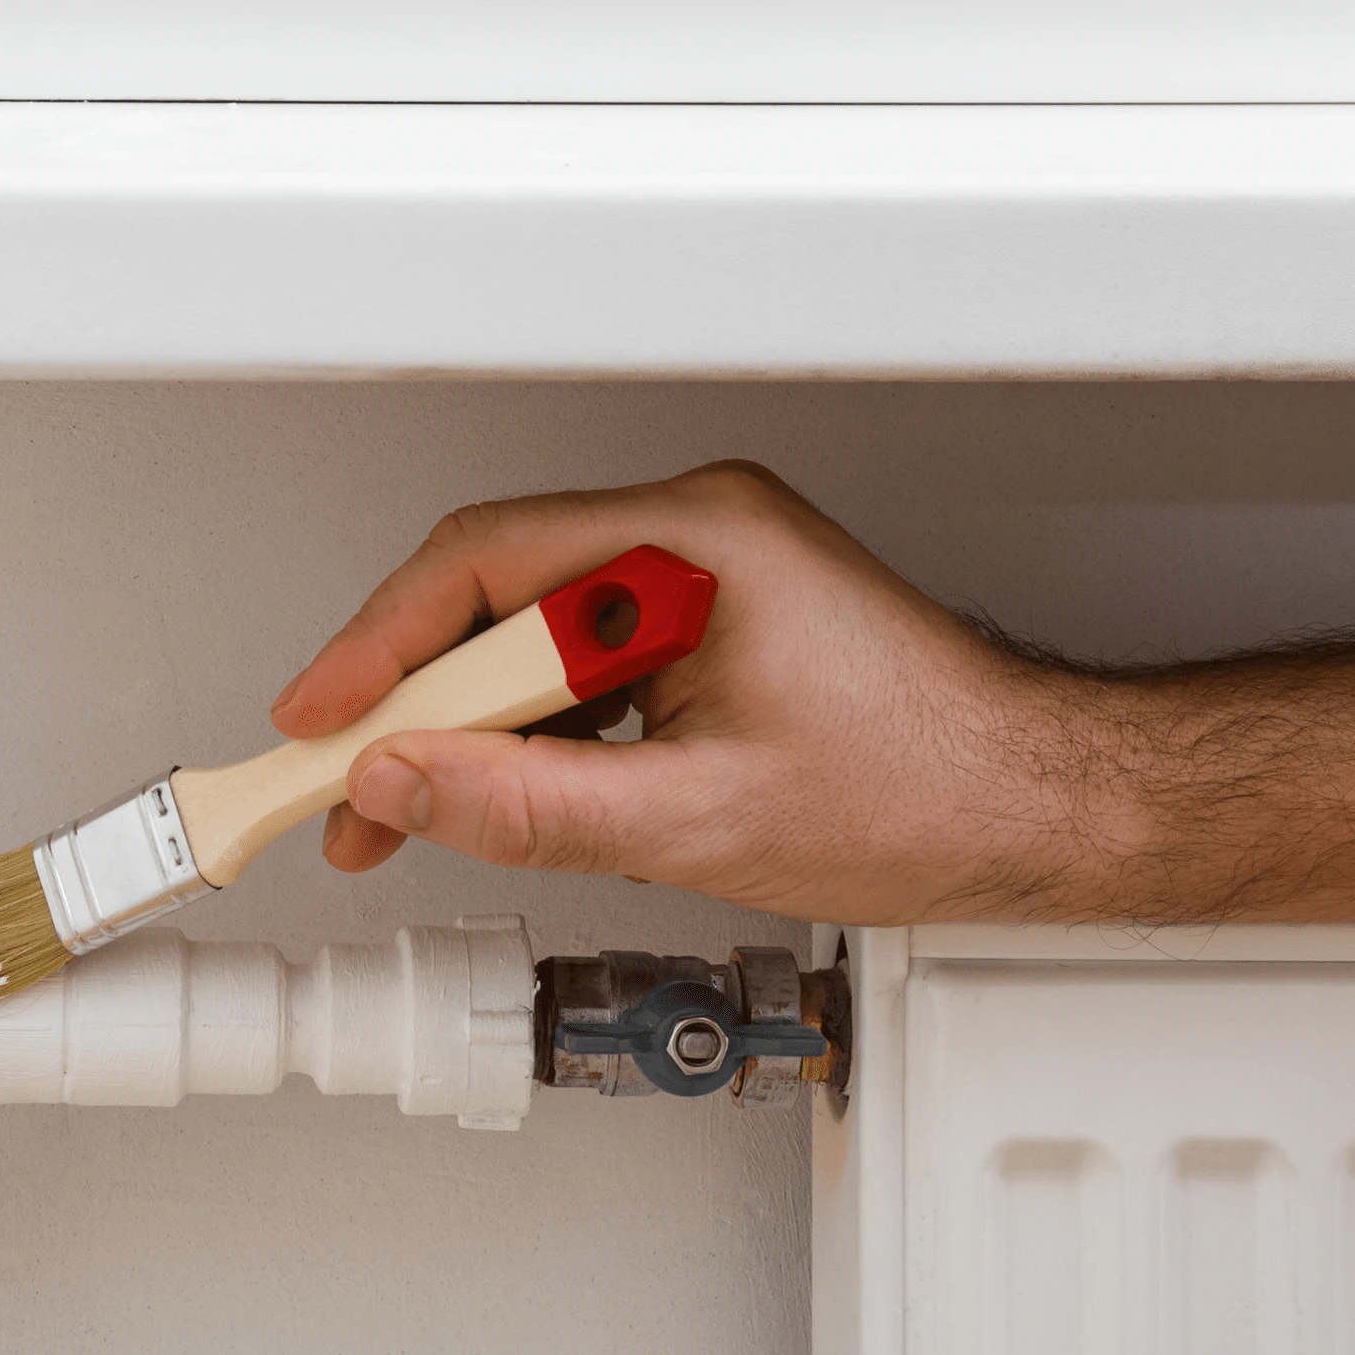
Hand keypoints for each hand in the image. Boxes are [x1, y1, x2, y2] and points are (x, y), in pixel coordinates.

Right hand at [268, 462, 1124, 924]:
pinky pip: (581, 661)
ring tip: (415, 814)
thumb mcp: (696, 821)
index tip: (313, 721)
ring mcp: (701, 574)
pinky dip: (530, 731)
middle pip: (492, 596)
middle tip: (345, 792)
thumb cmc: (926, 791)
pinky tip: (506, 793)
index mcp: (692, 543)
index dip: (376, 649)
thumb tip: (403, 785)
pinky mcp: (710, 620)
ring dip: (467, 727)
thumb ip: (530, 806)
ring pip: (530, 636)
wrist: (1041, 808)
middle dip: (409, 704)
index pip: (481, 567)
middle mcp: (693, 534)